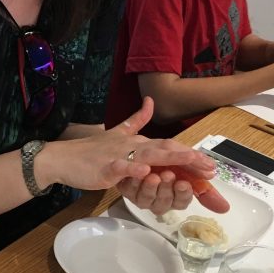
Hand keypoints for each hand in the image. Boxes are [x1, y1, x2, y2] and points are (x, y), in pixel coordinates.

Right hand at [40, 98, 215, 191]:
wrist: (62, 158)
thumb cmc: (89, 152)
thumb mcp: (116, 133)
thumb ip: (135, 120)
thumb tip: (149, 101)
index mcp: (137, 141)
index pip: (169, 145)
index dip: (191, 154)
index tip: (211, 165)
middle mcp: (132, 145)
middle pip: (165, 148)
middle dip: (190, 157)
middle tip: (211, 168)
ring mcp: (118, 155)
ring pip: (148, 155)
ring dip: (170, 158)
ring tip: (190, 161)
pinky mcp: (105, 167)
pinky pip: (121, 167)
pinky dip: (133, 169)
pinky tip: (146, 171)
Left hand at [118, 164, 229, 213]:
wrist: (136, 155)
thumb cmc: (167, 164)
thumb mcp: (187, 170)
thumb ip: (205, 188)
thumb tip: (227, 209)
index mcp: (174, 196)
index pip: (181, 202)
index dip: (183, 195)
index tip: (185, 183)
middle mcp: (158, 199)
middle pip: (164, 202)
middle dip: (167, 189)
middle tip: (169, 175)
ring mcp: (141, 196)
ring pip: (146, 199)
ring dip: (151, 187)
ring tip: (154, 175)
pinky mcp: (126, 190)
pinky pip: (129, 190)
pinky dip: (133, 182)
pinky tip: (136, 173)